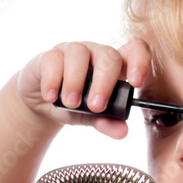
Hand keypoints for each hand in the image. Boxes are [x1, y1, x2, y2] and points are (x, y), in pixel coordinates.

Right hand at [15, 39, 151, 138]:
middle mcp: (95, 53)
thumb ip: (107, 122)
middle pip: (108, 55)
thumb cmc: (74, 106)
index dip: (140, 61)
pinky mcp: (48, 56)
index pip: (134, 50)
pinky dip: (53, 80)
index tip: (136, 83)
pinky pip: (52, 59)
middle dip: (104, 81)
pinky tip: (51, 97)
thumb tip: (123, 131)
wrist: (42, 107)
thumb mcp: (92, 117)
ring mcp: (71, 51)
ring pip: (78, 52)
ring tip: (71, 104)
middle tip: (95, 106)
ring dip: (75, 81)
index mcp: (114, 66)